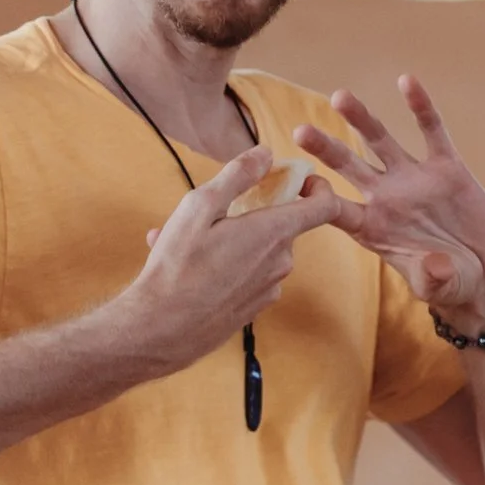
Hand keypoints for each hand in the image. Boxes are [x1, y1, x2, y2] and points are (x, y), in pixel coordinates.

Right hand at [126, 146, 339, 376]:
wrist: (160, 330)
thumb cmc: (178, 266)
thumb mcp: (200, 206)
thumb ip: (237, 176)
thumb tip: (264, 155)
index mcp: (274, 233)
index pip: (325, 205)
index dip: (318, 186)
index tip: (297, 178)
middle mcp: (280, 262)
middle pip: (283, 224)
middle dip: (253, 211)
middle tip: (212, 210)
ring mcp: (269, 289)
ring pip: (259, 250)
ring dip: (230, 238)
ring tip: (183, 239)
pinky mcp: (253, 309)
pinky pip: (247, 275)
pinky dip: (225, 264)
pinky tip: (187, 266)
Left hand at [293, 78, 484, 326]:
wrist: (483, 272)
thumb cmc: (450, 284)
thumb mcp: (439, 287)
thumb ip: (431, 279)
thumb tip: (433, 269)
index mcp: (372, 228)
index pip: (336, 210)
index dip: (316, 200)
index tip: (299, 186)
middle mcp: (387, 197)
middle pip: (349, 167)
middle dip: (326, 149)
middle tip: (300, 130)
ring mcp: (414, 179)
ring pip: (381, 142)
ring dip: (361, 119)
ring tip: (341, 96)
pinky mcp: (446, 168)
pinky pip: (431, 132)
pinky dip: (421, 107)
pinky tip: (407, 81)